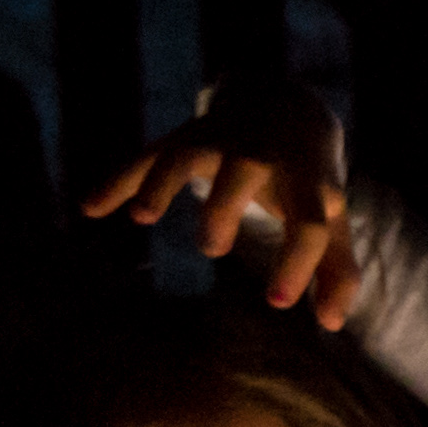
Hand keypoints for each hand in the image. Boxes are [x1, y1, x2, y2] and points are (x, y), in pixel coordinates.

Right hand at [80, 80, 357, 324]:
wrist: (287, 103)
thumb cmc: (311, 177)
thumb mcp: (332, 216)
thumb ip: (336, 268)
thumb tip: (330, 324)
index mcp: (308, 181)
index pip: (309, 223)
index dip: (297, 263)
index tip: (276, 302)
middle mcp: (263, 155)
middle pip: (243, 171)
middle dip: (223, 208)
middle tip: (213, 248)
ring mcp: (220, 141)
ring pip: (186, 153)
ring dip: (162, 181)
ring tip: (142, 216)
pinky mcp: (185, 138)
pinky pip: (146, 155)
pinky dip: (118, 179)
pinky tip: (91, 206)